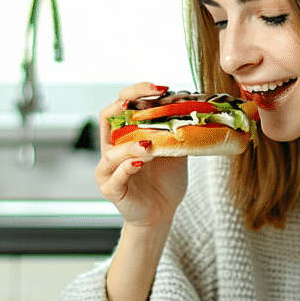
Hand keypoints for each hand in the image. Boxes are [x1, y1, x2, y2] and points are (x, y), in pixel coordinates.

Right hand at [94, 82, 187, 227]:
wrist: (162, 213)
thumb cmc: (165, 181)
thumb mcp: (174, 151)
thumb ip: (176, 132)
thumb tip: (192, 108)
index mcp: (125, 135)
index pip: (121, 105)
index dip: (137, 92)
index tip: (162, 88)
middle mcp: (112, 148)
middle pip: (107, 116)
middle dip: (126, 102)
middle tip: (151, 99)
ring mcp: (108, 169)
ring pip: (111, 151)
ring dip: (131, 145)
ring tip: (149, 144)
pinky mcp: (111, 189)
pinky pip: (116, 175)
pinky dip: (128, 167)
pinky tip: (141, 162)